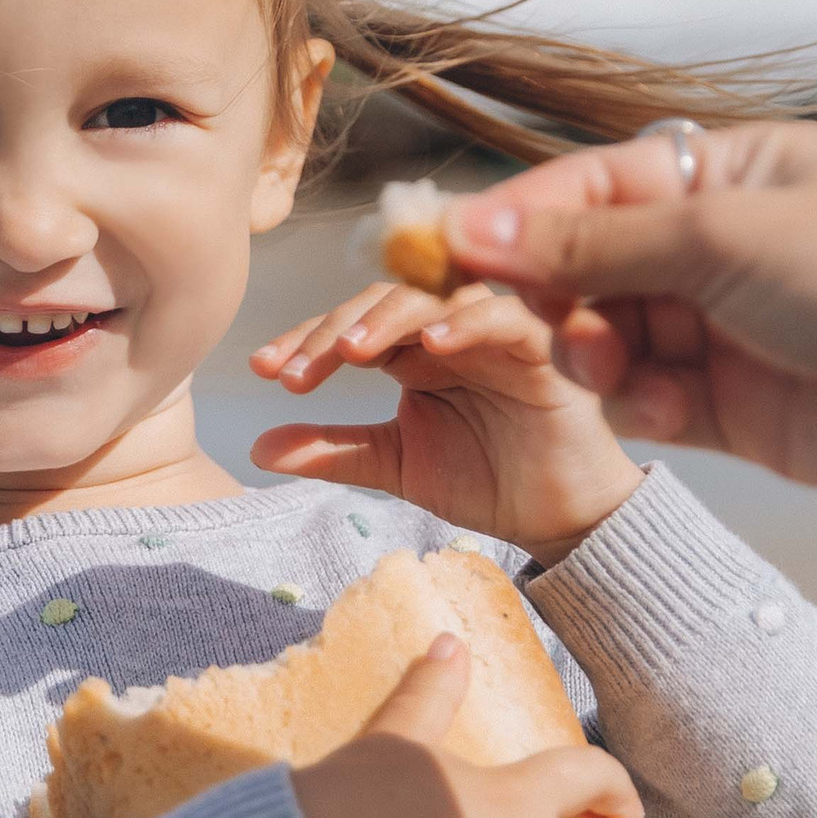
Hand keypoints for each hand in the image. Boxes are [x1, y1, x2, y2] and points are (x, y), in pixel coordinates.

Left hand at [250, 273, 642, 563]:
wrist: (560, 519)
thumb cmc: (486, 481)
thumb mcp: (397, 464)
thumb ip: (333, 451)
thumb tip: (256, 448)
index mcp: (413, 350)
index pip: (352, 324)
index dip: (306, 340)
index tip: (263, 369)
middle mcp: (449, 330)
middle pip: (385, 301)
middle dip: (334, 330)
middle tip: (295, 370)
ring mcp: (494, 332)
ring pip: (437, 298)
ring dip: (390, 318)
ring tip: (351, 353)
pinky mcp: (542, 347)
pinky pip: (504, 317)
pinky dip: (467, 323)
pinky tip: (430, 348)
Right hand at [423, 120, 816, 508]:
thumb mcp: (728, 238)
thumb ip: (595, 246)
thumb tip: (471, 231)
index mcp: (720, 171)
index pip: (580, 195)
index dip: (505, 227)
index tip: (432, 261)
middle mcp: (716, 246)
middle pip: (579, 272)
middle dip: (529, 301)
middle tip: (475, 334)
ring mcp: (725, 330)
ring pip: (603, 341)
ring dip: (581, 357)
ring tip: (593, 367)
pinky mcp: (737, 411)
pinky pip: (647, 403)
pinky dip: (632, 406)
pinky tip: (650, 407)